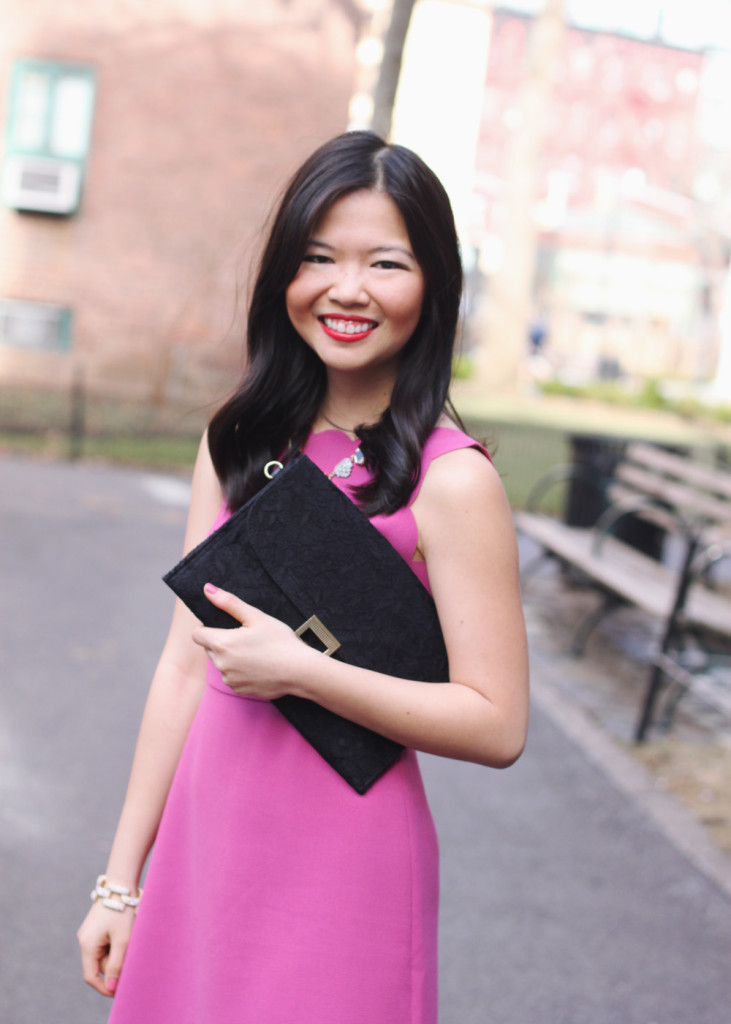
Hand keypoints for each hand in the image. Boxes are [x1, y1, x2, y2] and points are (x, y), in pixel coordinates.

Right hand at [77, 901, 134, 996]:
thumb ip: (117, 965)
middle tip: (133, 957)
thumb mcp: (122, 939)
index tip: (120, 992)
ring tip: (131, 939)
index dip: (105, 987)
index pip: (91, 976)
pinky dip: (117, 944)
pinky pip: (106, 943)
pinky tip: (127, 933)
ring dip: (118, 953)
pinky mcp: (97, 927)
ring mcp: (90, 933)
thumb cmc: (122, 910)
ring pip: (104, 954)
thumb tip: (112, 989)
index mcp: (87, 945)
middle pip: (100, 965)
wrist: (121, 883)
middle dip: (116, 965)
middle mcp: (85, 940)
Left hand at [192, 584, 313, 697]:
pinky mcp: (239, 690)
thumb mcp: (256, 616)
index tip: (226, 626)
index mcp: (221, 643)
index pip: (197, 635)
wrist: (300, 671)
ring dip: (231, 658)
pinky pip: (233, 677)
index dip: (208, 628)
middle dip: (222, 642)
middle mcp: (221, 664)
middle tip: (247, 637)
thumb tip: (207, 589)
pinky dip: (241, 672)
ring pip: (222, 664)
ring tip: (256, 652)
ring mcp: (230, 680)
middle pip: (210, 648)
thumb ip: (229, 602)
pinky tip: (259, 666)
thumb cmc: (280, 641)